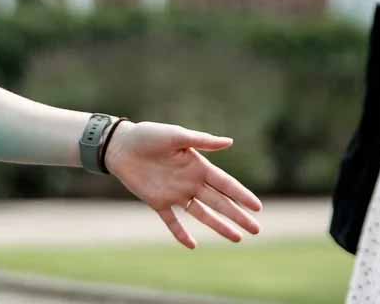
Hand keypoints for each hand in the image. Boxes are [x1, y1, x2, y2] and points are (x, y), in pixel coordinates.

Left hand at [104, 121, 263, 249]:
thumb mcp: (177, 135)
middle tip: (256, 229)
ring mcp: (175, 194)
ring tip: (237, 239)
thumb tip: (230, 142)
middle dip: (238, 215)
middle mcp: (190, 182)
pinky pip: (172, 221)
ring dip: (219, 226)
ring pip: (202, 214)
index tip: (258, 207)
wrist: (121, 145)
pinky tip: (192, 245)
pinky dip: (181, 234)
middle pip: (219, 202)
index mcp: (198, 165)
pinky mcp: (158, 202)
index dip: (242, 195)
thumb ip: (202, 141)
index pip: (226, 184)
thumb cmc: (149, 135)